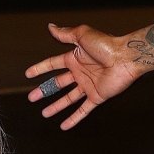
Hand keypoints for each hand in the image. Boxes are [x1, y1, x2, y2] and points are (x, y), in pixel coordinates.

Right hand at [25, 22, 141, 129]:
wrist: (126, 58)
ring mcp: (88, 85)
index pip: (52, 64)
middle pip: (58, 84)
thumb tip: (50, 27)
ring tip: (44, 114)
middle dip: (44, 91)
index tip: (28, 74)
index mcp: (74, 58)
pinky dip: (74, 119)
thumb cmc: (106, 44)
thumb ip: (65, 34)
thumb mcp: (82, 35)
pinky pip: (83, 110)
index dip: (40, 69)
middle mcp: (80, 72)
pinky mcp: (97, 97)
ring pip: (68, 99)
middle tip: (32, 98)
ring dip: (56, 106)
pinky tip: (64, 126)